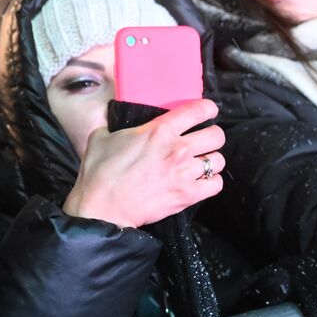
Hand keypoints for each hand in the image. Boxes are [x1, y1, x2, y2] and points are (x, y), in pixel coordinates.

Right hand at [64, 98, 224, 227]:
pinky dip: (210, 182)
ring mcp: (184, 173)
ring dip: (210, 161)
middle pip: (217, 135)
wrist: (102, 207)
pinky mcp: (187, 195)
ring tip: (200, 163)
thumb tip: (109, 122)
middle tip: (203, 141)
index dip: (207, 108)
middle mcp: (177, 149)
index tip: (208, 111)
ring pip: (218, 160)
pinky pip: (215, 184)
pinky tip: (200, 181)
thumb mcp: (100, 137)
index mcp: (158, 130)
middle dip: (212, 136)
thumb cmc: (99, 172)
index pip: (197, 110)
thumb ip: (112, 126)